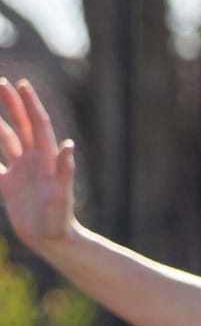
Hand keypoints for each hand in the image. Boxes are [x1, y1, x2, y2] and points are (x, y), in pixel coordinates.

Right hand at [0, 78, 78, 254]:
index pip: (38, 125)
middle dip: (12, 104)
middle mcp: (34, 161)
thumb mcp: (62, 196)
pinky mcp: (9, 186)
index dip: (30, 104)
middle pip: (21, 125)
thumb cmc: (60, 221)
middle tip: (0, 82)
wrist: (53, 243)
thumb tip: (70, 146)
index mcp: (47, 159)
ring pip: (6, 140)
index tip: (22, 84)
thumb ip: (65, 171)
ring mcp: (21, 172)